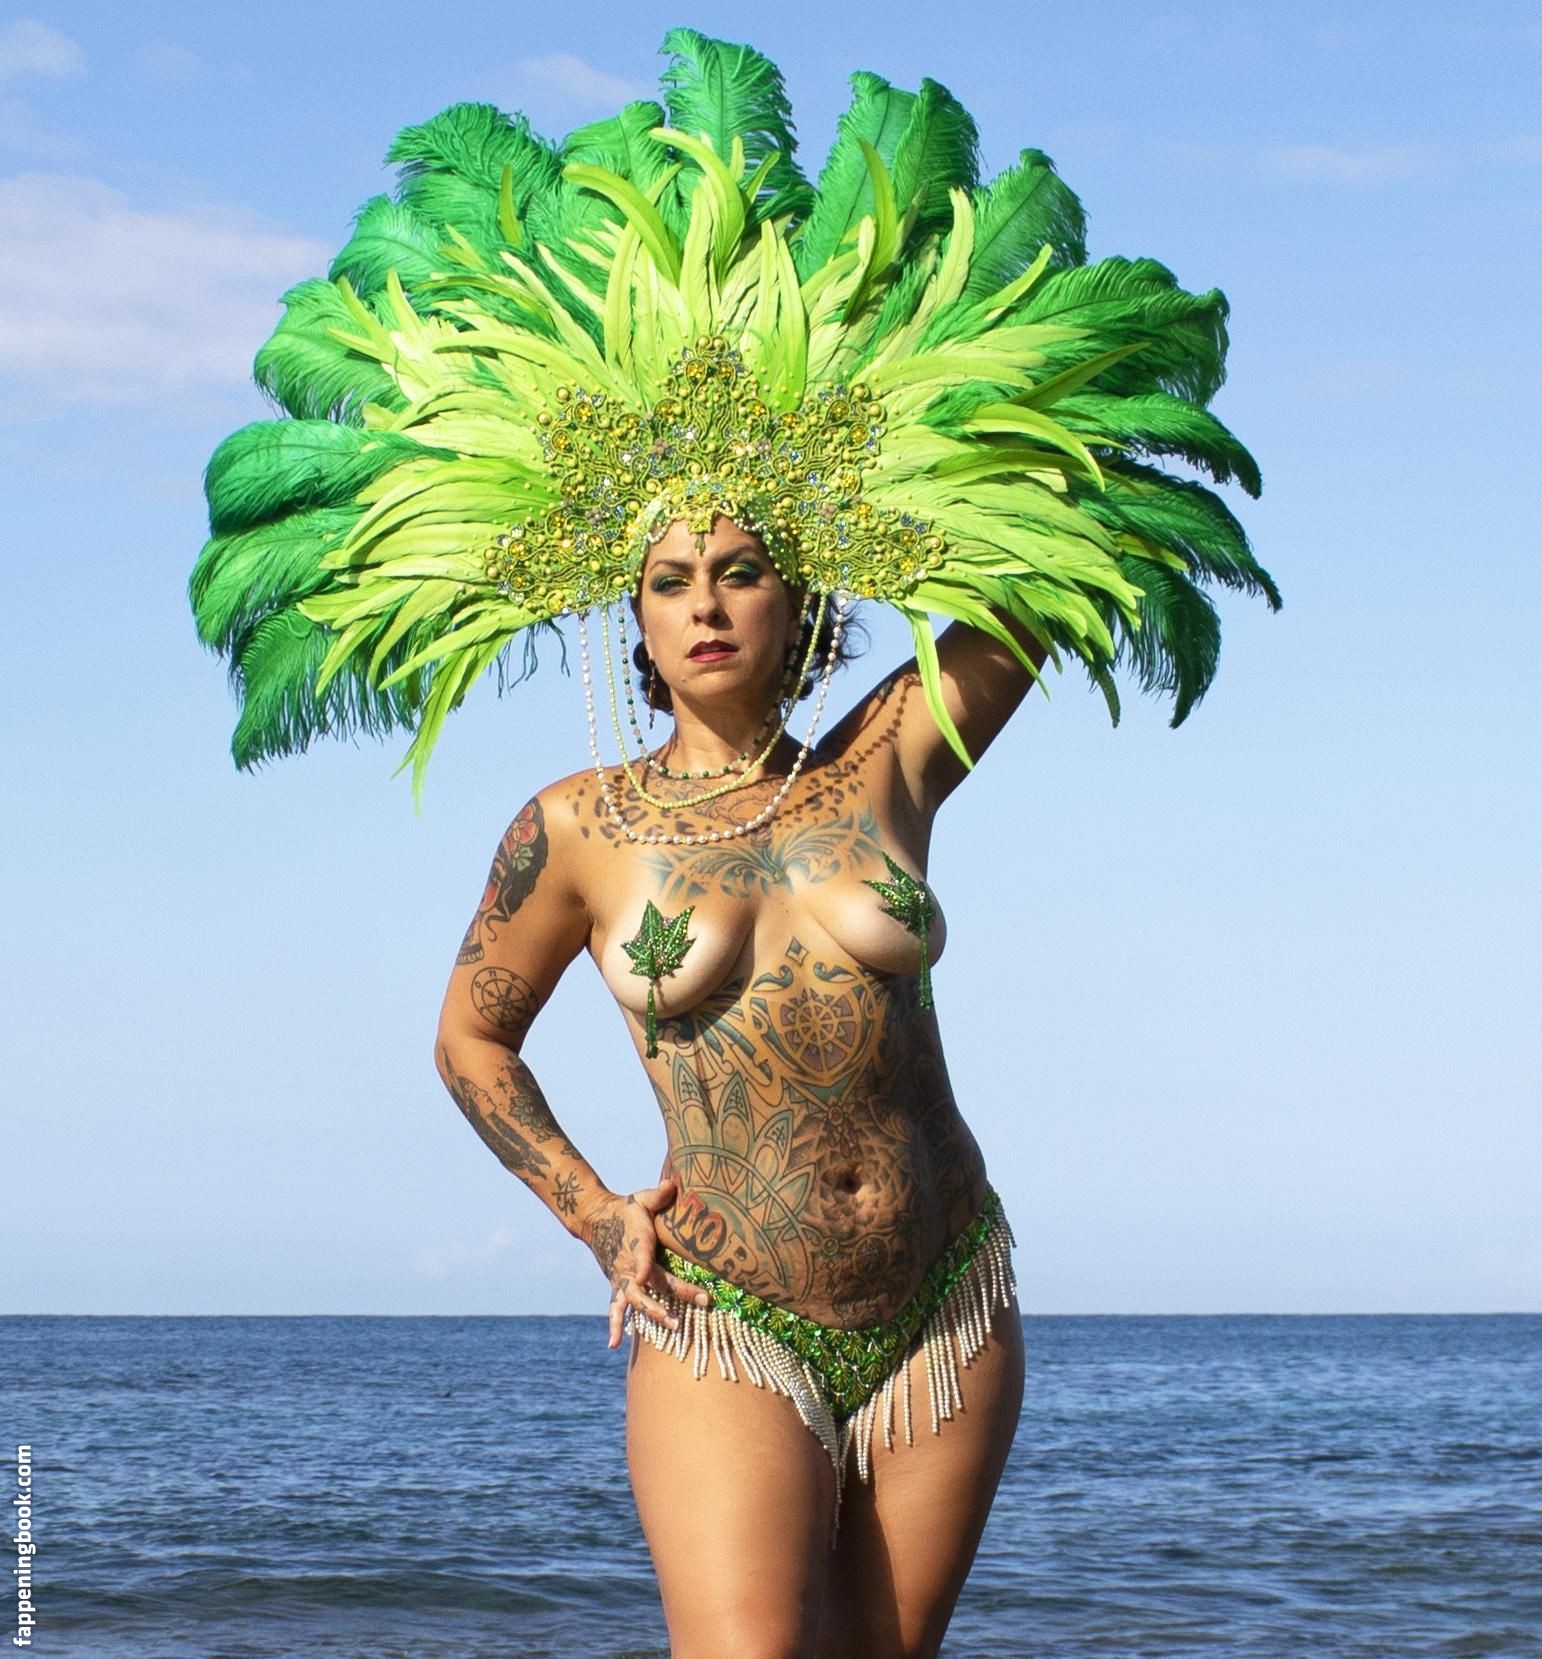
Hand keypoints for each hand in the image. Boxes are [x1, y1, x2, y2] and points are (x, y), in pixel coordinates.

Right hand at [582, 1175, 711, 1349]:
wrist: (596, 1220)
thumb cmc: (625, 1209)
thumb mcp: (641, 1198)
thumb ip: (658, 1193)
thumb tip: (673, 1182)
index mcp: (638, 1244)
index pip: (642, 1256)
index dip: (643, 1265)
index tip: (644, 1275)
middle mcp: (630, 1266)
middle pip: (651, 1284)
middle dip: (675, 1293)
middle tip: (700, 1300)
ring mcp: (624, 1279)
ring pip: (637, 1301)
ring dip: (655, 1314)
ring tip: (674, 1326)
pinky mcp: (619, 1286)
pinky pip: (617, 1310)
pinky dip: (614, 1327)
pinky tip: (614, 1346)